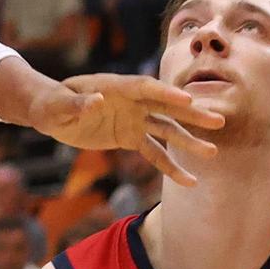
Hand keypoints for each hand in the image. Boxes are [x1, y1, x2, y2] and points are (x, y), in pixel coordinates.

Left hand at [41, 74, 223, 180]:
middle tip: (218, 121)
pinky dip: (170, 165)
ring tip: (212, 153)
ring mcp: (133, 118)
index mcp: (114, 87)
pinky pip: (154, 152)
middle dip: (191, 114)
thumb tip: (97, 101)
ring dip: (188, 141)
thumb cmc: (52, 103)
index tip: (187, 99)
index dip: (165, 92)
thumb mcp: (59, 105)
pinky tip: (188, 181)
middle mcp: (130, 101)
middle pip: (165, 105)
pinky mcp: (131, 136)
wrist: (51, 112)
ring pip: (166, 129)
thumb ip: (77, 104)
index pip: (144, 87)